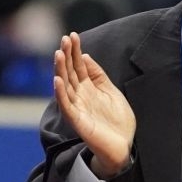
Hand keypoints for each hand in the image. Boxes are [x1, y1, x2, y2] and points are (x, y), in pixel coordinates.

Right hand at [53, 32, 135, 177]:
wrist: (123, 146)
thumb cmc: (118, 121)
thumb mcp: (111, 91)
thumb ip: (98, 75)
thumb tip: (85, 56)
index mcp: (88, 88)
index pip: (78, 66)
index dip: (75, 51)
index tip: (73, 35)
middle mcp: (80, 96)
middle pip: (70, 72)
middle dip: (67, 55)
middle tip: (64, 39)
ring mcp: (77, 107)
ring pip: (65, 85)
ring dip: (61, 70)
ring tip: (59, 54)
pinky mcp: (77, 120)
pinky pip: (66, 105)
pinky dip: (60, 93)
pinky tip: (57, 80)